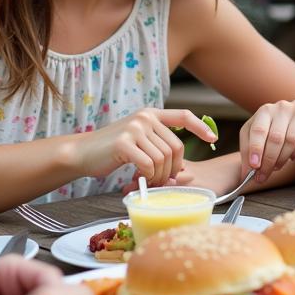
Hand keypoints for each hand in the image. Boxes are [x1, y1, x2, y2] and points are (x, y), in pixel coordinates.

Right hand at [75, 108, 215, 184]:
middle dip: (173, 169)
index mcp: (151, 114)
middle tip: (162, 180)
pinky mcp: (124, 143)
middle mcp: (145, 117)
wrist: (81, 153)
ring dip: (159, 176)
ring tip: (147, 180)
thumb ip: (158, 147)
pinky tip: (137, 179)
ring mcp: (135, 128)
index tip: (213, 139)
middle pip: (176, 147)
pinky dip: (147, 177)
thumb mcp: (138, 141)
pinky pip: (148, 165)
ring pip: (163, 158)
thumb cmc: (112, 152)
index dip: (200, 127)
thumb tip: (183, 172)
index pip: (183, 116)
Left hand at [241, 100, 294, 182]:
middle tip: (262, 177)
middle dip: (268, 161)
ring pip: (290, 140)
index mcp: (265, 110)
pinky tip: (292, 157)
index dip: (255, 149)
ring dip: (282, 159)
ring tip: (277, 167)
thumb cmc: (277, 131)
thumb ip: (249, 153)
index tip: (254, 167)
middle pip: (275, 138)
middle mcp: (282, 107)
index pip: (258, 130)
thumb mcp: (259, 138)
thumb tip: (245, 175)